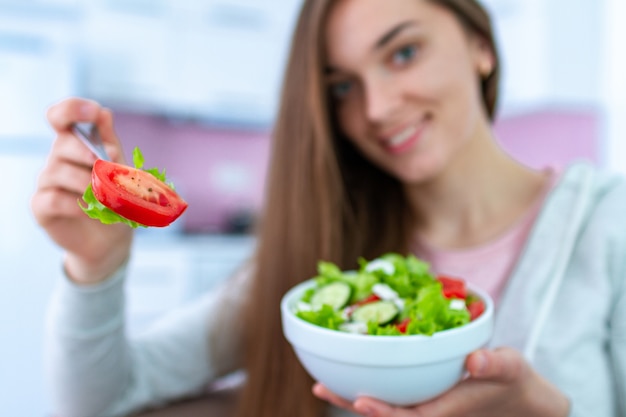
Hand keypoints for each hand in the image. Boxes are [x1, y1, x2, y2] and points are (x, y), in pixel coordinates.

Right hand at [31, 97, 132, 283]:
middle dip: (86, 151)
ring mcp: (47, 182)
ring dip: (86, 182)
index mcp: (76, 144)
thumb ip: (111, 143)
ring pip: (58, 171)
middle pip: (62, 143)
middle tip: (104, 165)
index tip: (94, 111)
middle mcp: (57, 159)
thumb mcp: (120, 169)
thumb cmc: (115, 198)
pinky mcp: (41, 206)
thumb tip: (104, 113)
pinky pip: (53, 199)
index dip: (72, 109)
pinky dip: (75, 204)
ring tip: (106, 196)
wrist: (111, 237)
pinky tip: (90, 210)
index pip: (61, 116)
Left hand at [313, 347, 569, 416]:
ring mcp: (422, 408)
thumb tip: (475, 361)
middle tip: (320, 388)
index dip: (384, 412)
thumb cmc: (513, 381)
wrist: (519, 400)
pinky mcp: (420, 400)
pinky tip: (346, 377)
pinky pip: (389, 397)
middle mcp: (429, 413)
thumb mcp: (510, 367)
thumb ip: (495, 365)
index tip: (360, 400)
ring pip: (383, 407)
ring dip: (351, 397)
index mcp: (445, 411)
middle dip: (353, 404)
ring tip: (319, 384)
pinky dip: (368, 389)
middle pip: (386, 414)